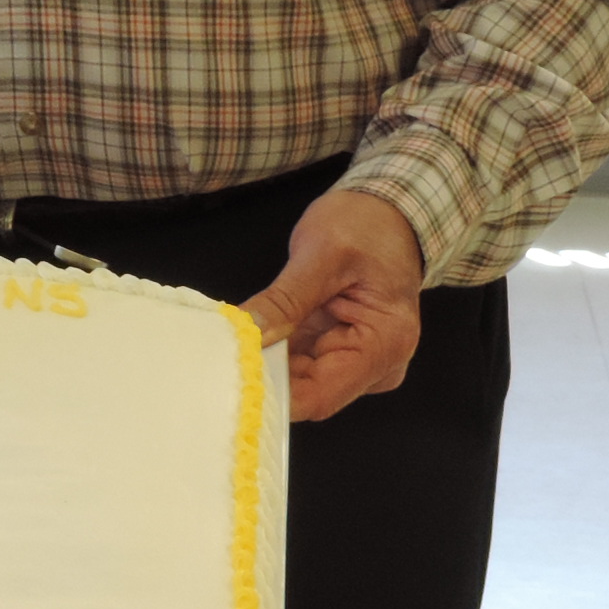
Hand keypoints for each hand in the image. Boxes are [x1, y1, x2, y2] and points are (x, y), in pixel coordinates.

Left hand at [242, 188, 425, 422]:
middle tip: (219, 353)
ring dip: (266, 361)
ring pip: (298, 379)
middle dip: (264, 373)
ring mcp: (359, 360)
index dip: (272, 392)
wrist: (389, 212)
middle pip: (307, 391)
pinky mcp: (341, 349)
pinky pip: (300, 362)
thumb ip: (284, 300)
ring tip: (230, 340)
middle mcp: (377, 365)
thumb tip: (247, 334)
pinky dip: (274, 349)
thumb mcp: (321, 254)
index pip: (319, 396)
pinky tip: (250, 335)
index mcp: (384, 345)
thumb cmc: (367, 225)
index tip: (231, 376)